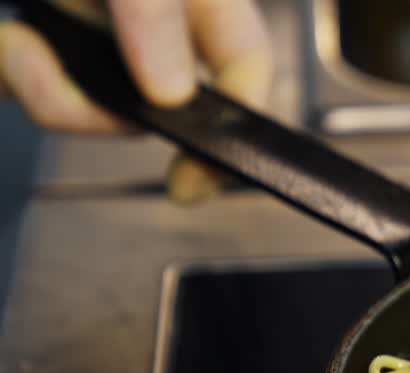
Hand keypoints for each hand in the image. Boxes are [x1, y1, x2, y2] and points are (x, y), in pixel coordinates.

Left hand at [0, 0, 271, 203]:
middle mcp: (146, 20)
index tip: (187, 174)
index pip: (241, 67)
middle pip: (154, 104)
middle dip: (97, 107)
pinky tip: (10, 43)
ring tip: (20, 47)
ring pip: (84, 104)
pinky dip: (10, 68)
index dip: (230, 126)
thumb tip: (171, 92)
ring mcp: (86, 32)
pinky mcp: (34, 45)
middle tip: (65, 96)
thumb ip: (155, 14)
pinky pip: (26, 85)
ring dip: (41, 87)